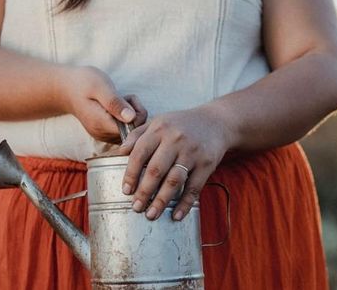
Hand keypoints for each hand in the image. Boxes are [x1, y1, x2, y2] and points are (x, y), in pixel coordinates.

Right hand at [60, 66, 146, 143]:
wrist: (66, 88)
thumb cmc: (83, 83)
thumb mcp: (100, 87)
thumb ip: (115, 103)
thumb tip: (131, 118)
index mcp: (102, 125)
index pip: (134, 129)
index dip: (137, 112)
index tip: (126, 98)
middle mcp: (104, 135)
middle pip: (135, 131)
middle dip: (136, 112)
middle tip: (123, 97)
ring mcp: (104, 136)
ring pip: (132, 130)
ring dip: (131, 114)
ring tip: (118, 100)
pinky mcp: (106, 134)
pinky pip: (125, 130)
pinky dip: (126, 118)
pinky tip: (117, 107)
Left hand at [117, 106, 232, 220]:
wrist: (216, 122)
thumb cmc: (182, 125)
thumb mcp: (159, 122)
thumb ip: (137, 134)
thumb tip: (120, 152)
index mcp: (160, 129)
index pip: (140, 153)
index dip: (131, 173)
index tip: (126, 190)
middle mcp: (175, 139)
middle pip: (156, 170)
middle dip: (144, 192)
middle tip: (136, 207)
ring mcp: (192, 152)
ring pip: (174, 180)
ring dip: (161, 200)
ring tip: (151, 214)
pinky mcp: (207, 163)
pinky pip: (194, 187)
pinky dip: (185, 203)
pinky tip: (176, 215)